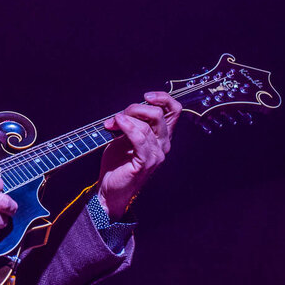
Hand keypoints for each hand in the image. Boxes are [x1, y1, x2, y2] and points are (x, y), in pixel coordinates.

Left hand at [98, 91, 181, 219]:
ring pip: (146, 125)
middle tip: (119, 115)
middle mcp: (163, 145)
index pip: (174, 111)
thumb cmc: (117, 163)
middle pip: (158, 114)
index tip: (146, 96)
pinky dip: (127, 126)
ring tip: (111, 122)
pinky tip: (117, 122)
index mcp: (161, 136)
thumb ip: (131, 122)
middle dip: (136, 108)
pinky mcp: (146, 162)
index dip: (163, 98)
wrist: (110, 188)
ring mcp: (156, 154)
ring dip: (125, 119)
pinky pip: (140, 138)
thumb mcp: (124, 137)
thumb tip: (124, 111)